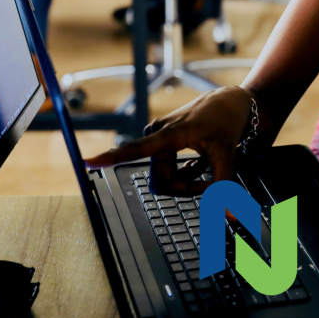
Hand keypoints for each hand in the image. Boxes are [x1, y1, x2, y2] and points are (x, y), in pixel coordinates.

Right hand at [85, 86, 255, 191]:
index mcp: (169, 134)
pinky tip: (202, 163)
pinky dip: (188, 174)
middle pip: (162, 181)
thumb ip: (224, 187)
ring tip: (208, 169)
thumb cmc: (226, 121)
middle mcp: (158, 134)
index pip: (136, 149)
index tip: (88, 162)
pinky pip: (169, 170)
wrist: (231, 101)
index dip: (111, 157)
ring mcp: (160, 137)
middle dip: (186, 188)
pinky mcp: (163, 140)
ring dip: (189, 181)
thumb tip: (230, 216)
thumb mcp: (228, 155)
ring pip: (167, 178)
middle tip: (210, 183)